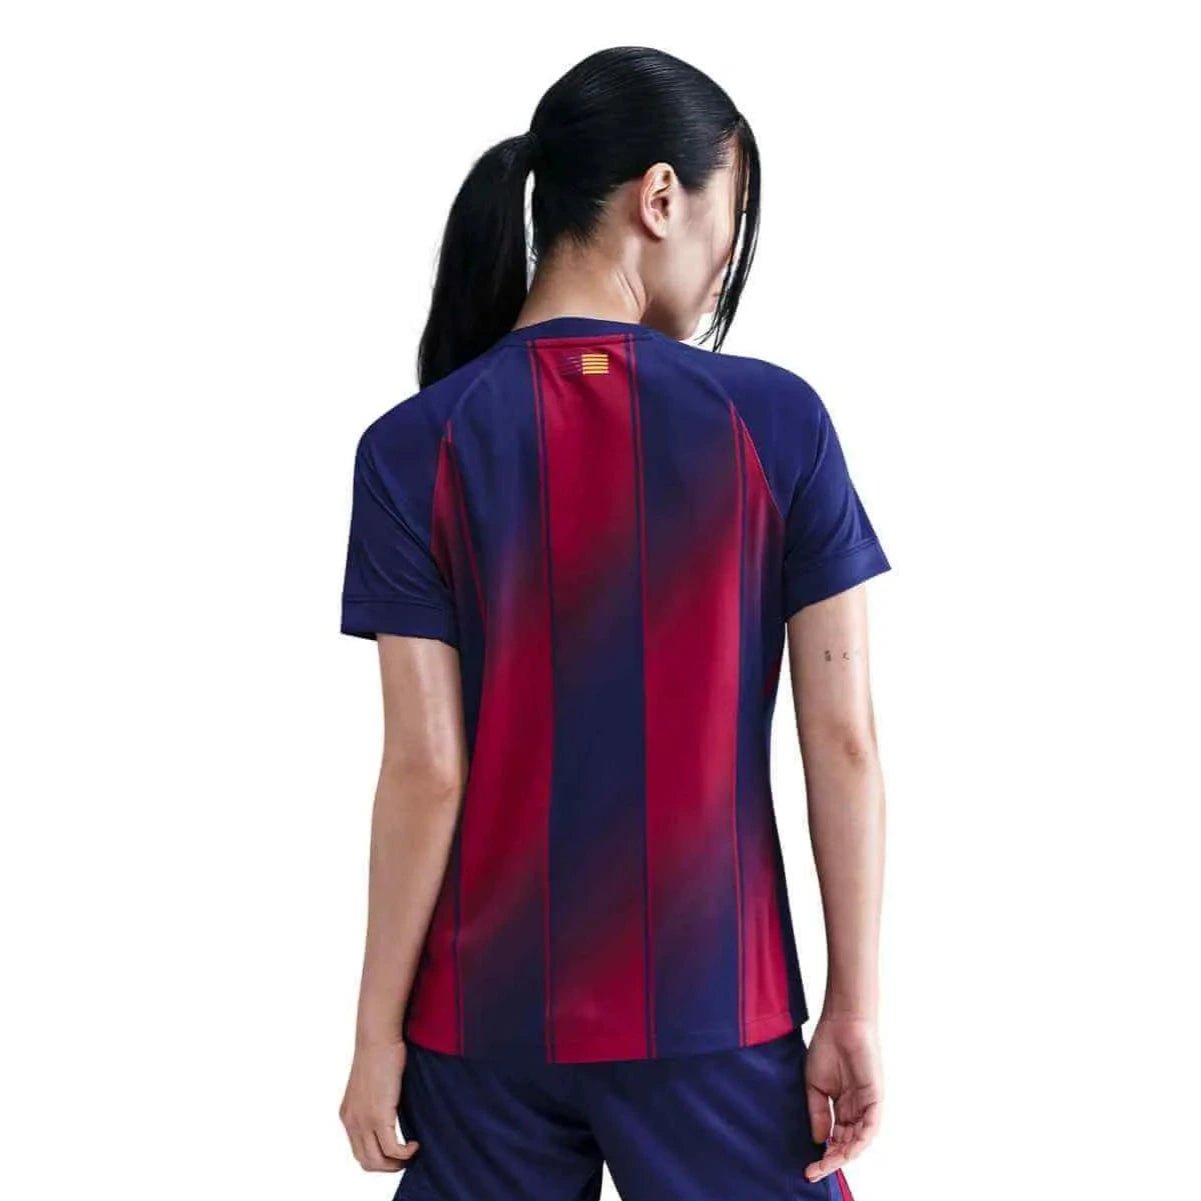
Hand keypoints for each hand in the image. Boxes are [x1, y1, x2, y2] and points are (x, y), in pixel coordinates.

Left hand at [339, 1037, 418, 1171]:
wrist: (377, 1037)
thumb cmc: (379, 1052)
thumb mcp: (372, 1084)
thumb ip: (376, 1101)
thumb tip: (392, 1109)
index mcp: (349, 1114)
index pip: (359, 1151)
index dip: (379, 1158)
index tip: (396, 1153)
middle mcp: (352, 1121)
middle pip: (367, 1162)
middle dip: (388, 1166)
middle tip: (406, 1158)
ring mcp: (364, 1121)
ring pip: (378, 1161)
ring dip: (397, 1164)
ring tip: (412, 1153)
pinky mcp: (379, 1116)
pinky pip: (393, 1150)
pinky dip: (406, 1153)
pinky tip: (416, 1144)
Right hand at [803, 1014, 881, 1183]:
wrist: (840, 1023)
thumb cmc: (827, 1047)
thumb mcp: (815, 1085)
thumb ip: (818, 1113)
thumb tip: (820, 1141)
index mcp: (842, 1106)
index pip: (836, 1138)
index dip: (824, 1155)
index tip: (808, 1168)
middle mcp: (857, 1109)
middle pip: (848, 1144)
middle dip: (832, 1160)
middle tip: (815, 1171)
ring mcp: (867, 1104)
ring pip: (860, 1140)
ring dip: (845, 1155)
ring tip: (827, 1164)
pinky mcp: (876, 1097)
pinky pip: (871, 1126)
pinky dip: (861, 1140)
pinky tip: (848, 1150)